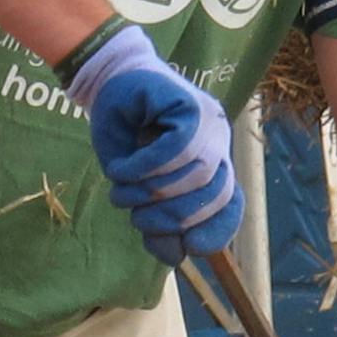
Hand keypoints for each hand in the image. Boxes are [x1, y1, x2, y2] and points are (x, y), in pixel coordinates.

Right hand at [63, 24, 240, 264]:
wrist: (106, 78)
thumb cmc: (122, 128)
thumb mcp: (136, 182)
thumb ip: (156, 214)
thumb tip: (173, 258)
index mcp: (212, 160)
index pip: (230, 203)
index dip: (215, 230)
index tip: (190, 249)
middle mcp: (218, 141)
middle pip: (214, 194)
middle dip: (172, 217)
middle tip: (135, 218)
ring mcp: (209, 122)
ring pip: (196, 173)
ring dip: (153, 191)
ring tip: (120, 191)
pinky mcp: (191, 105)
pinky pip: (178, 148)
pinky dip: (147, 166)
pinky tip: (122, 170)